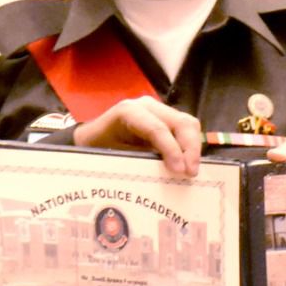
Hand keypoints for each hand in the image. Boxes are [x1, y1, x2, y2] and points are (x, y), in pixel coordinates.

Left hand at [74, 97, 202, 174]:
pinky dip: (190, 147)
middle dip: (190, 148)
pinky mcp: (166, 120)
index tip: (179, 171)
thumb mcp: (112, 156)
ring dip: (193, 148)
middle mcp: (147, 106)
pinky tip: (188, 165)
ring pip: (187, 124)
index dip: (171, 149)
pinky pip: (185, 130)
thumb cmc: (97, 147)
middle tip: (191, 173)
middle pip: (180, 122)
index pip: (157, 128)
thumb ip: (137, 162)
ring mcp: (158, 110)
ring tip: (191, 172)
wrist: (91, 138)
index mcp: (129, 111)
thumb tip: (163, 179)